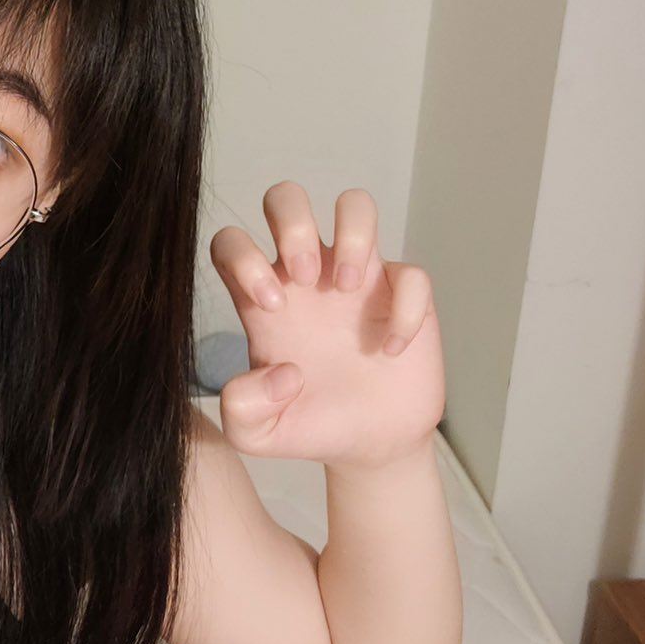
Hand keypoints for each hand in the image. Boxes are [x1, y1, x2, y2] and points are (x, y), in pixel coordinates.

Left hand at [208, 183, 443, 470]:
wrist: (368, 446)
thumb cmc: (309, 425)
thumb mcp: (257, 434)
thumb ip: (242, 410)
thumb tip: (279, 371)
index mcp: (264, 297)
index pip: (232, 243)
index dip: (242, 257)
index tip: (269, 306)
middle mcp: (308, 277)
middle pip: (286, 198)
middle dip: (293, 224)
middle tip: (307, 279)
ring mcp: (358, 279)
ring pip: (355, 205)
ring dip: (353, 234)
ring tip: (350, 288)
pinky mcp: (403, 296)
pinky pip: (412, 273)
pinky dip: (405, 308)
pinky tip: (391, 349)